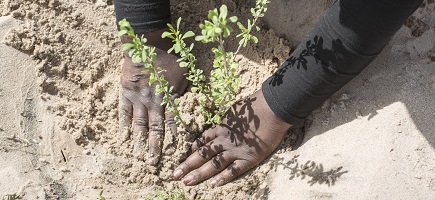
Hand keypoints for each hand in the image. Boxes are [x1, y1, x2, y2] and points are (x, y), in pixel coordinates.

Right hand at [118, 30, 187, 164]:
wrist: (146, 44)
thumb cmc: (169, 58)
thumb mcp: (184, 74)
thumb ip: (185, 91)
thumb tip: (192, 103)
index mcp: (169, 98)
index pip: (173, 123)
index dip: (174, 138)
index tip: (175, 153)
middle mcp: (154, 103)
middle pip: (155, 129)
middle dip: (155, 147)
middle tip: (153, 164)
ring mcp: (138, 99)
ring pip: (139, 125)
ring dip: (139, 142)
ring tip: (138, 157)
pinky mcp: (126, 94)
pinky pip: (124, 114)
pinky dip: (124, 127)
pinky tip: (123, 139)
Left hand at [173, 90, 291, 186]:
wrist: (273, 108)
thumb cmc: (255, 105)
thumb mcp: (235, 110)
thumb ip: (227, 120)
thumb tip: (222, 123)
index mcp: (221, 128)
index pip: (201, 141)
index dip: (190, 151)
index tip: (180, 159)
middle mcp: (224, 140)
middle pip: (202, 154)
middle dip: (187, 165)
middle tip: (175, 174)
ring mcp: (236, 149)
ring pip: (214, 163)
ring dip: (199, 173)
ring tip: (186, 182)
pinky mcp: (249, 157)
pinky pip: (233, 170)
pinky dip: (223, 178)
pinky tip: (212, 185)